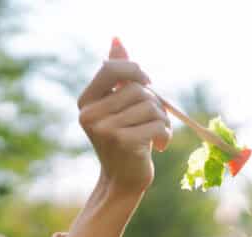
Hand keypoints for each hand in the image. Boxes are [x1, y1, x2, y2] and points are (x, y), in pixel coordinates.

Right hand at [77, 38, 171, 194]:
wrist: (122, 181)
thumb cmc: (124, 140)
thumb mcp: (118, 106)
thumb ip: (117, 76)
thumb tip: (116, 39)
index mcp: (86, 102)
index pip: (110, 68)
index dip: (133, 69)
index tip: (146, 82)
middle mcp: (91, 115)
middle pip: (137, 90)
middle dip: (154, 103)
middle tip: (155, 120)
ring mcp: (105, 129)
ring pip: (150, 107)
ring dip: (162, 120)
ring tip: (156, 135)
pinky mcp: (123, 143)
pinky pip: (158, 125)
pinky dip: (165, 135)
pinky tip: (159, 147)